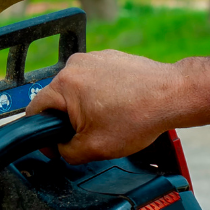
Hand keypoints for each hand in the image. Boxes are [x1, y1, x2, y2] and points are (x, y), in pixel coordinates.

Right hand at [24, 50, 209, 162]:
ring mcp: (93, 58)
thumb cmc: (138, 117)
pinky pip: (95, 79)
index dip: (41, 133)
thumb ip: (66, 152)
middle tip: (91, 133)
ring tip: (110, 118)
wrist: (174, 95)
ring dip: (86, 105)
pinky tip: (121, 105)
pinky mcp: (110, 57)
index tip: (56, 144)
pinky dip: (102, 93)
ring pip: (77, 89)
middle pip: (57, 99)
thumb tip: (59, 148)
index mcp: (64, 85)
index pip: (35, 110)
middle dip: (69, 119)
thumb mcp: (94, 149)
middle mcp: (75, 65)